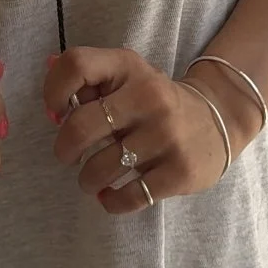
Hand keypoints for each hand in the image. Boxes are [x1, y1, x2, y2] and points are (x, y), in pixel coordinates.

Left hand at [44, 47, 257, 215]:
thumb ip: (88, 79)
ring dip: (87, 180)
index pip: (77, 65)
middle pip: (80, 126)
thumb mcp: (127, 78)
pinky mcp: (180, 171)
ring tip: (92, 178)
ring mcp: (167, 135)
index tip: (56, 113)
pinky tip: (110, 195)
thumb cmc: (155, 101)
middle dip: (65, 149)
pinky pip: (129, 196)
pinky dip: (111, 201)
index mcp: (129, 67)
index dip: (54, 91)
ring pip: (101, 168)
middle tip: (69, 156)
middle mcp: (149, 96)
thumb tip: (48, 77)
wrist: (218, 119)